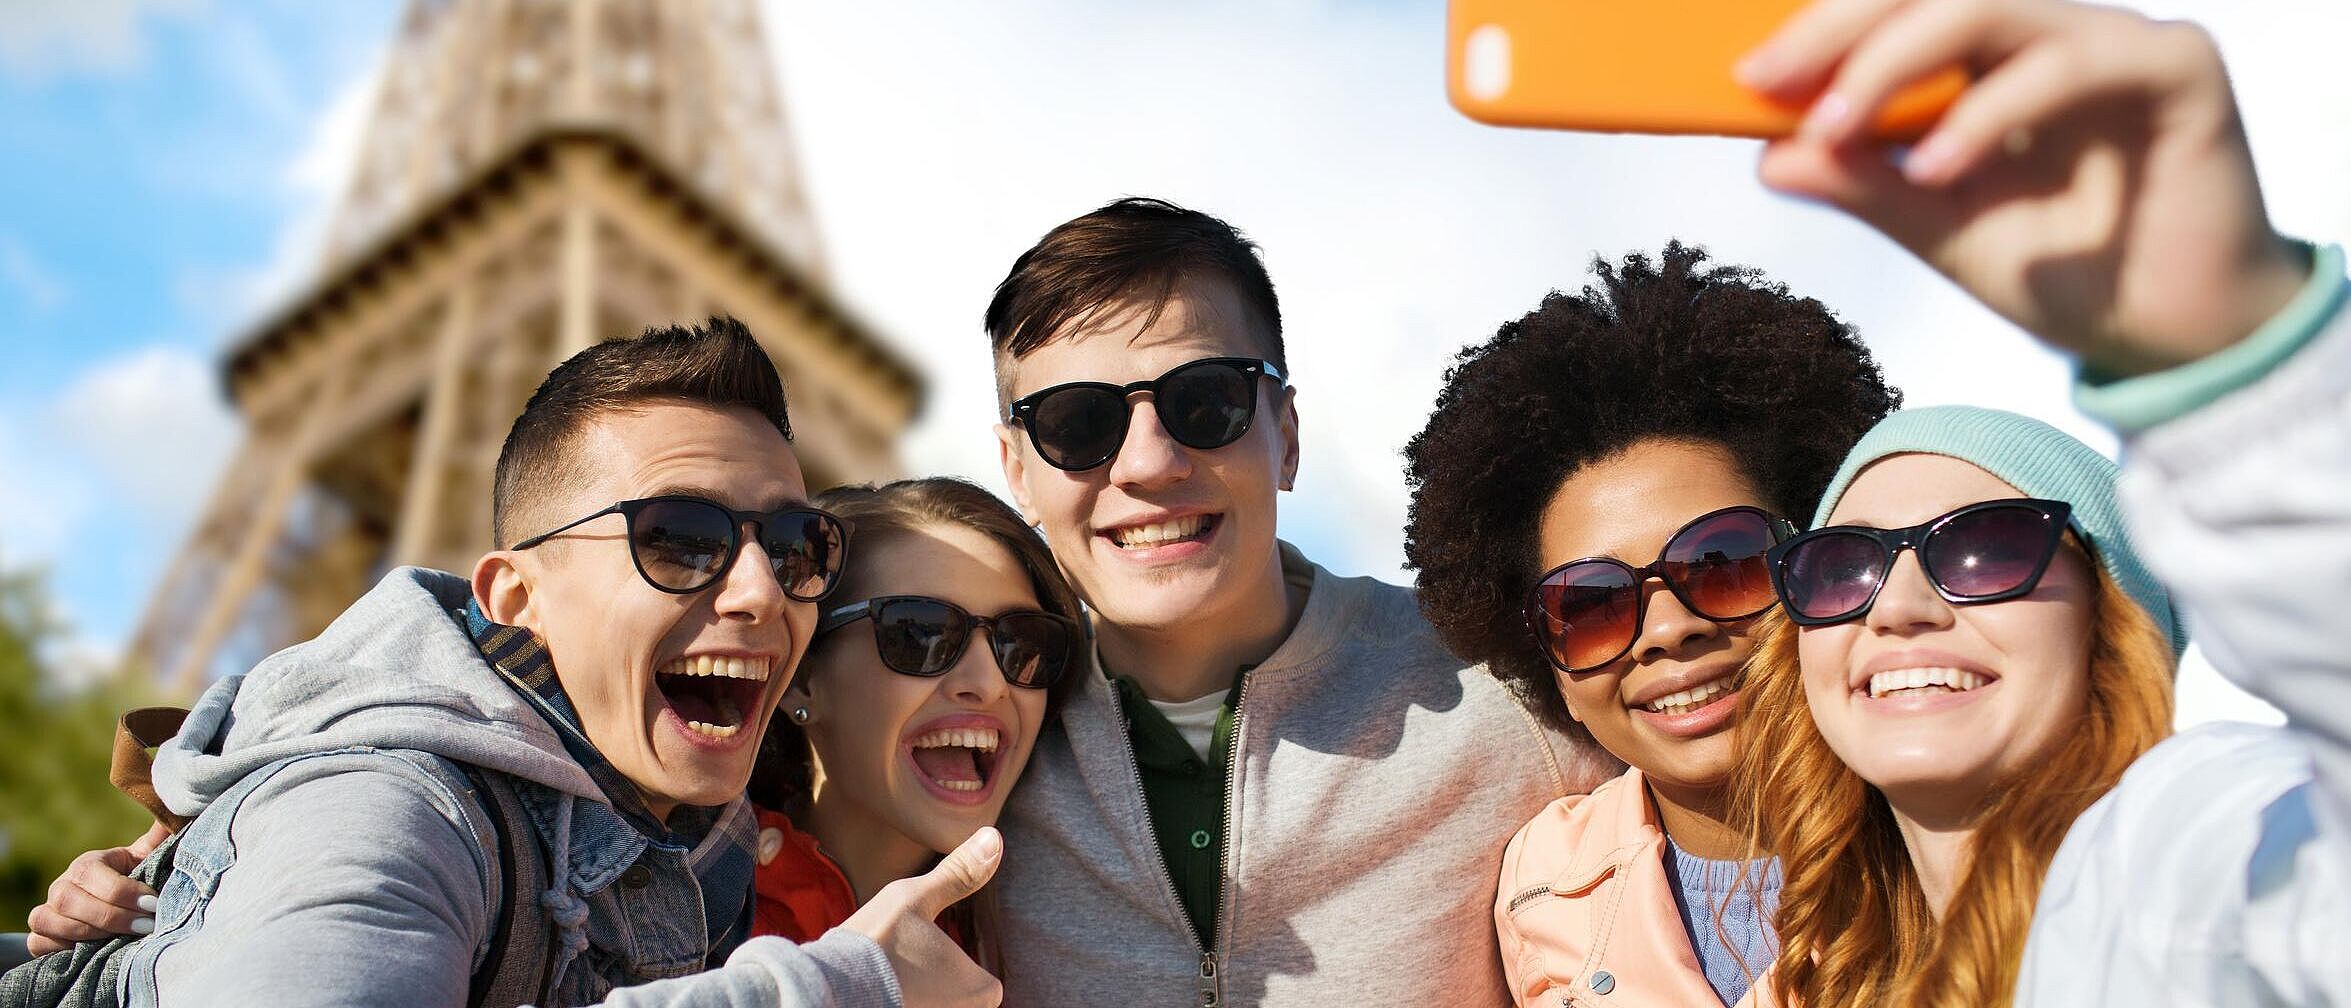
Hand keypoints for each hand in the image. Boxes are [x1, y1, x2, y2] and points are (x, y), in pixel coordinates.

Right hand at [25, 822, 168, 955]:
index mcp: (87, 864)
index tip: (154, 904)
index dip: (124, 892)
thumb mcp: (146, 859)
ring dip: (90, 934)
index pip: (93, 874)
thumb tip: (179, 813)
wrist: (112, 909)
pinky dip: (59, 949)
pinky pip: (37, 943)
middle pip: (70, 900)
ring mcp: (47, 911)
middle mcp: (61, 886)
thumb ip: (159, 840)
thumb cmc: (133, 880)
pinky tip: (92, 951)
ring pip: (51, 921)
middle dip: (112, 916)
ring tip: (125, 940)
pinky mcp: (40, 936)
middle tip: (146, 926)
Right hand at [840, 826, 1003, 1007]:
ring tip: (896, 976)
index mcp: (978, 991)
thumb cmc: (878, 941)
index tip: (936, 955)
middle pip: (963, 999)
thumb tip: (993, 837)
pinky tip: (883, 989)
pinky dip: (905, 1000)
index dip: (965, 968)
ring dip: (925, 992)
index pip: (989, 986)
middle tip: (910, 965)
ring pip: (939, 1004)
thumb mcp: (917, 898)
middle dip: (943, 984)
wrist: (831, 987)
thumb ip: (958, 873)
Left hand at [1739, 0, 2309, 375]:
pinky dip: (1989, 111)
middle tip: (1773, 82)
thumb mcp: (1940, 229)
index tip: (1746, 79)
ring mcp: (2114, 39)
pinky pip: (2067, 63)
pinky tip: (1937, 166)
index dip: (1821, 31)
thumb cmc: (2064, 271)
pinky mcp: (2175, 66)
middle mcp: (2053, 30)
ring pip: (1989, 5)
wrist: (2171, 336)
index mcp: (1995, 55)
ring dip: (1895, 63)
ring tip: (1837, 129)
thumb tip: (1768, 156)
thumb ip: (1864, 187)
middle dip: (1841, 30)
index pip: (1899, 8)